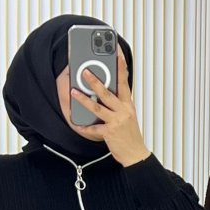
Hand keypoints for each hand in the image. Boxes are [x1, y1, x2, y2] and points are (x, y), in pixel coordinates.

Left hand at [70, 50, 151, 166]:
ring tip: (74, 92)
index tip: (117, 54)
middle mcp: (123, 112)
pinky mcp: (110, 134)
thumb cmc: (131, 136)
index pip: (124, 83)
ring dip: (84, 99)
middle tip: (84, 71)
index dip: (121, 68)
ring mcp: (116, 122)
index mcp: (128, 106)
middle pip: (107, 94)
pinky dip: (84, 128)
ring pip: (97, 108)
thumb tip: (105, 92)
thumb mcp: (128, 116)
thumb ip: (119, 104)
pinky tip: (76, 124)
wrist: (136, 155)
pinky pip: (94, 129)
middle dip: (95, 82)